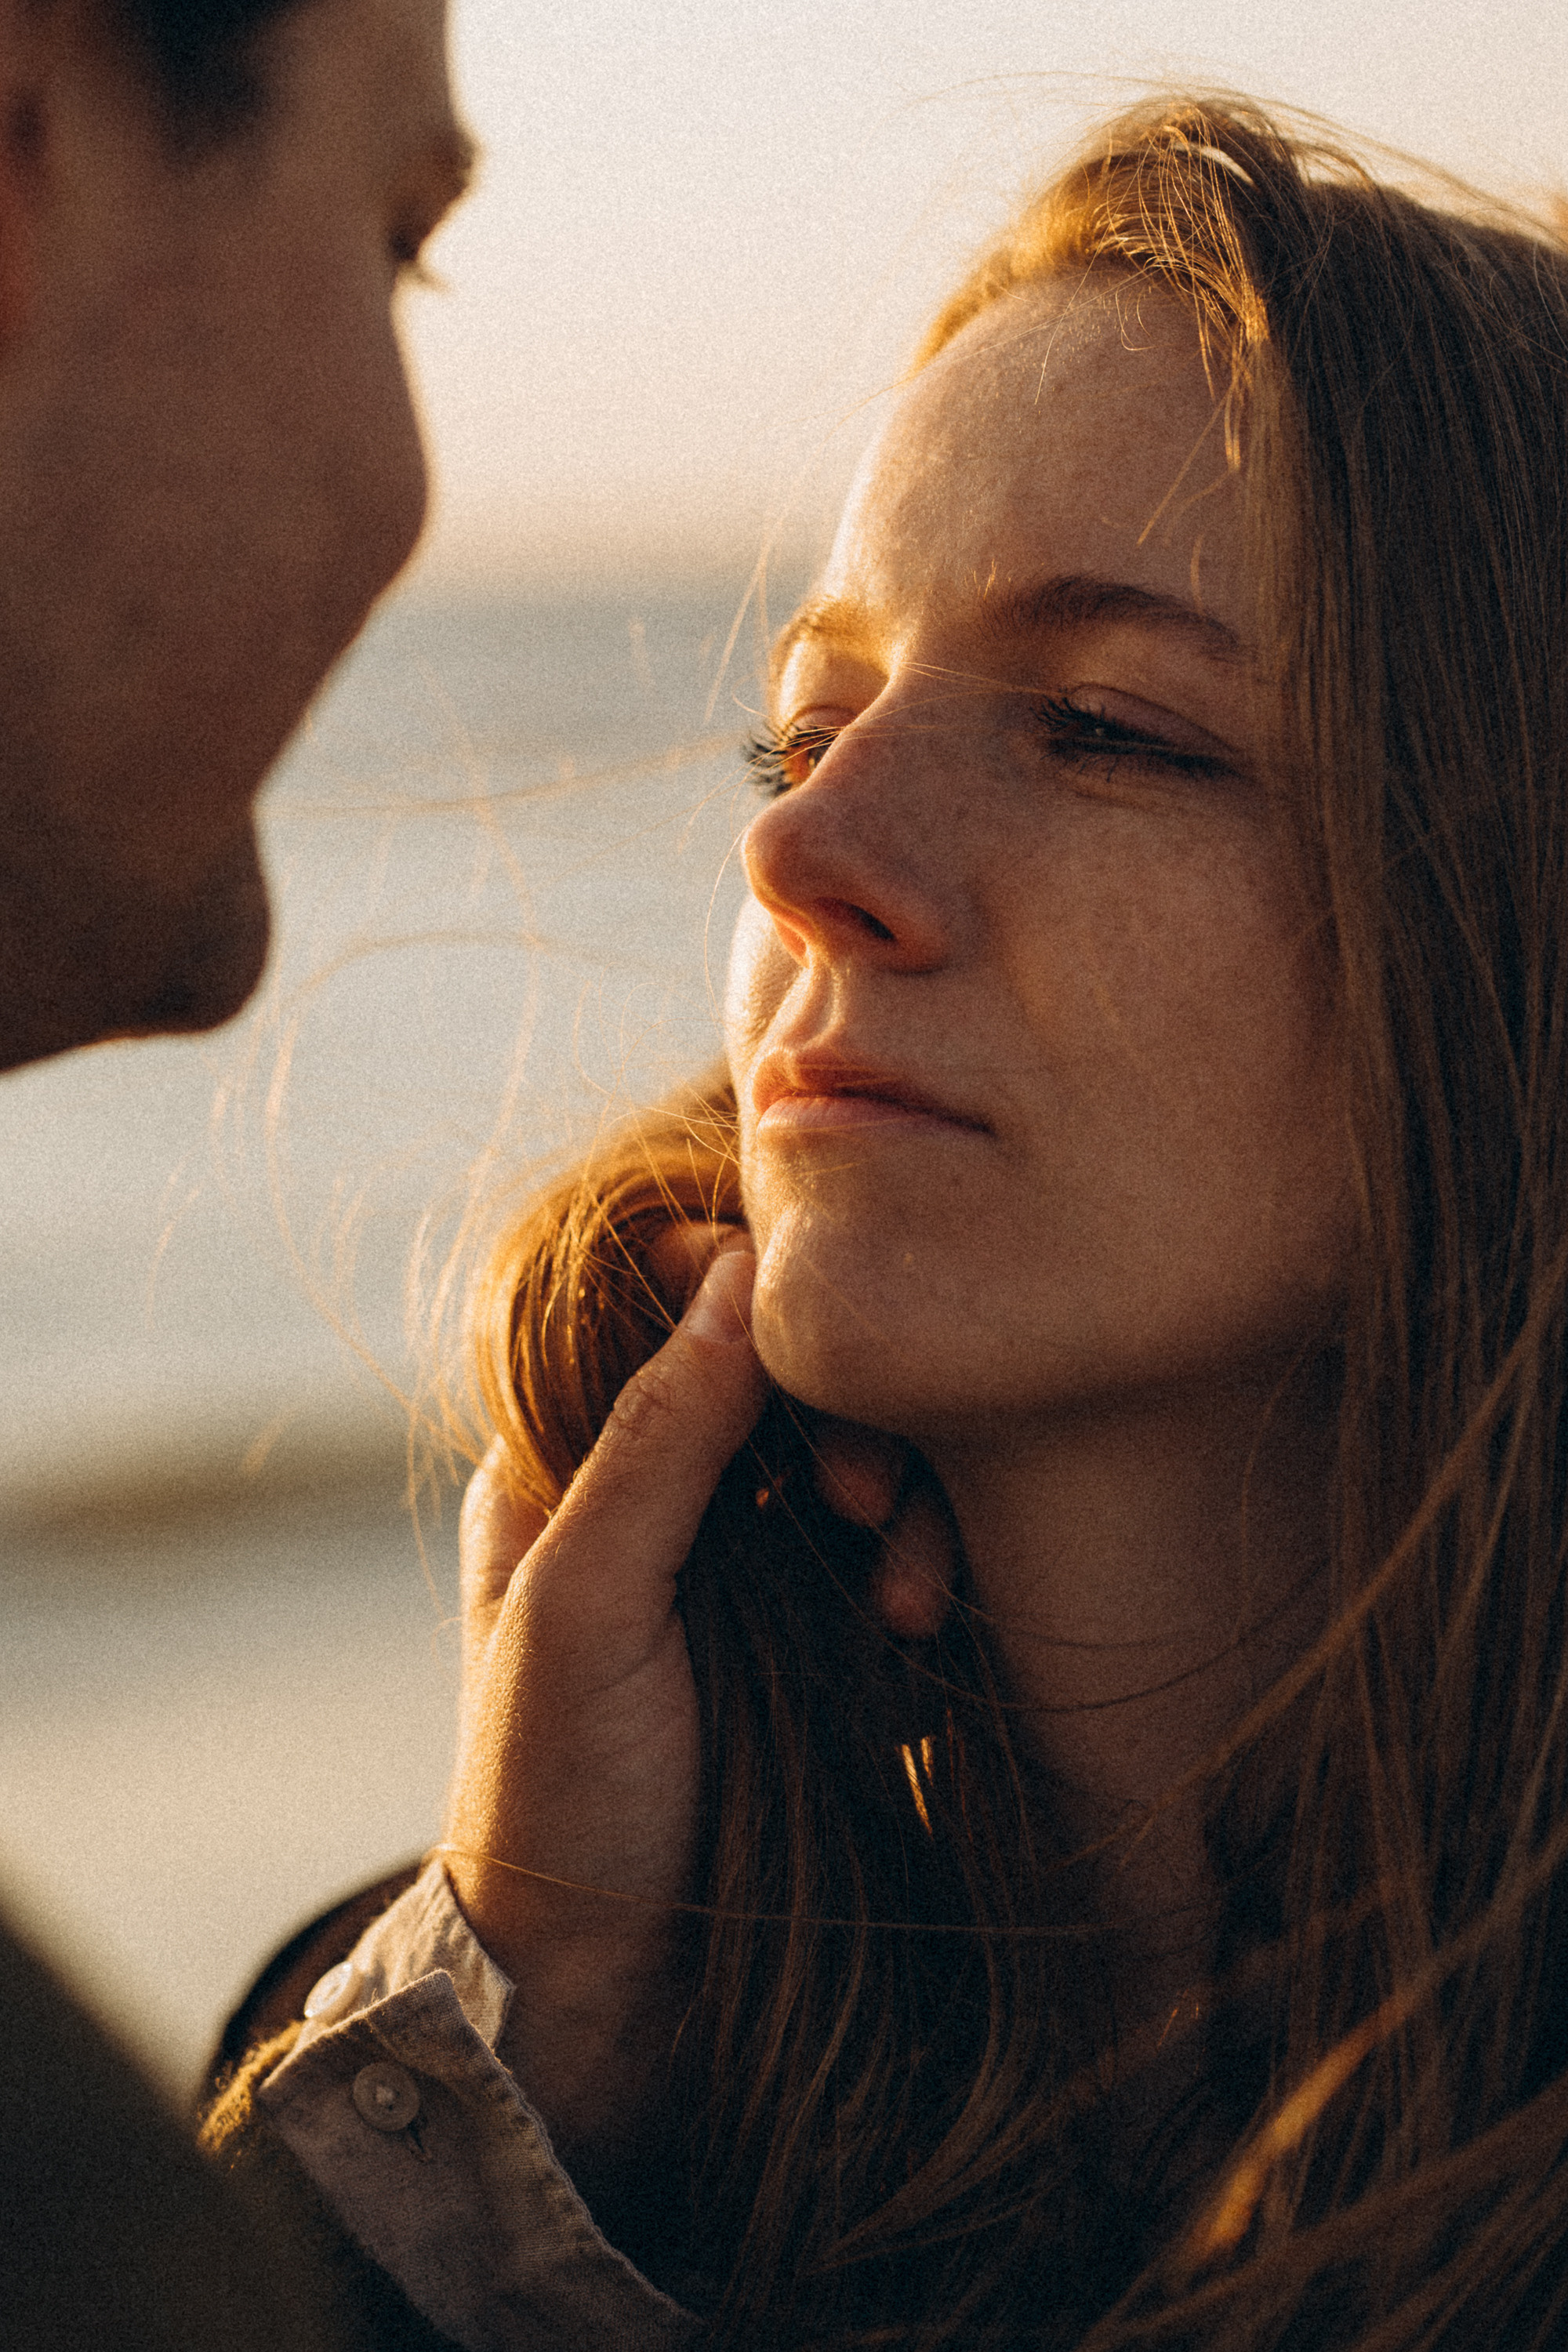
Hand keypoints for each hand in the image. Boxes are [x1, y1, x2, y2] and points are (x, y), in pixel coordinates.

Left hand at [442, 1231, 954, 2176]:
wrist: (609, 1999)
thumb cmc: (557, 1794)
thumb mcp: (586, 1606)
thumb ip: (657, 1438)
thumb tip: (735, 1265)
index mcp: (573, 1468)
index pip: (677, 1317)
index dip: (755, 1308)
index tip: (812, 1347)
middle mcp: (669, 1501)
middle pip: (794, 1383)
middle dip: (849, 1420)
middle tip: (854, 1500)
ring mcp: (757, 1572)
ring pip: (864, 1465)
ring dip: (901, 1507)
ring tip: (896, 1600)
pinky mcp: (831, 1643)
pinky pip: (902, 1559)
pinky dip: (923, 1575)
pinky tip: (914, 1629)